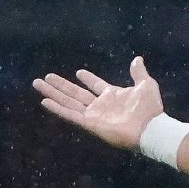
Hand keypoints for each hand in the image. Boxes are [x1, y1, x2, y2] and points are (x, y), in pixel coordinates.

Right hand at [32, 56, 164, 149]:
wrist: (150, 127)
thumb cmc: (150, 108)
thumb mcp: (146, 85)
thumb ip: (138, 73)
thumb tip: (137, 59)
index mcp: (113, 95)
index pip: (96, 85)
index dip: (88, 79)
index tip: (79, 72)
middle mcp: (101, 105)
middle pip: (76, 93)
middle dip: (61, 85)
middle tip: (46, 77)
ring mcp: (94, 114)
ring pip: (69, 101)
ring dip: (53, 93)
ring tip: (37, 83)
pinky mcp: (90, 123)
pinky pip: (71, 115)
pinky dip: (58, 108)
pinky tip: (45, 101)